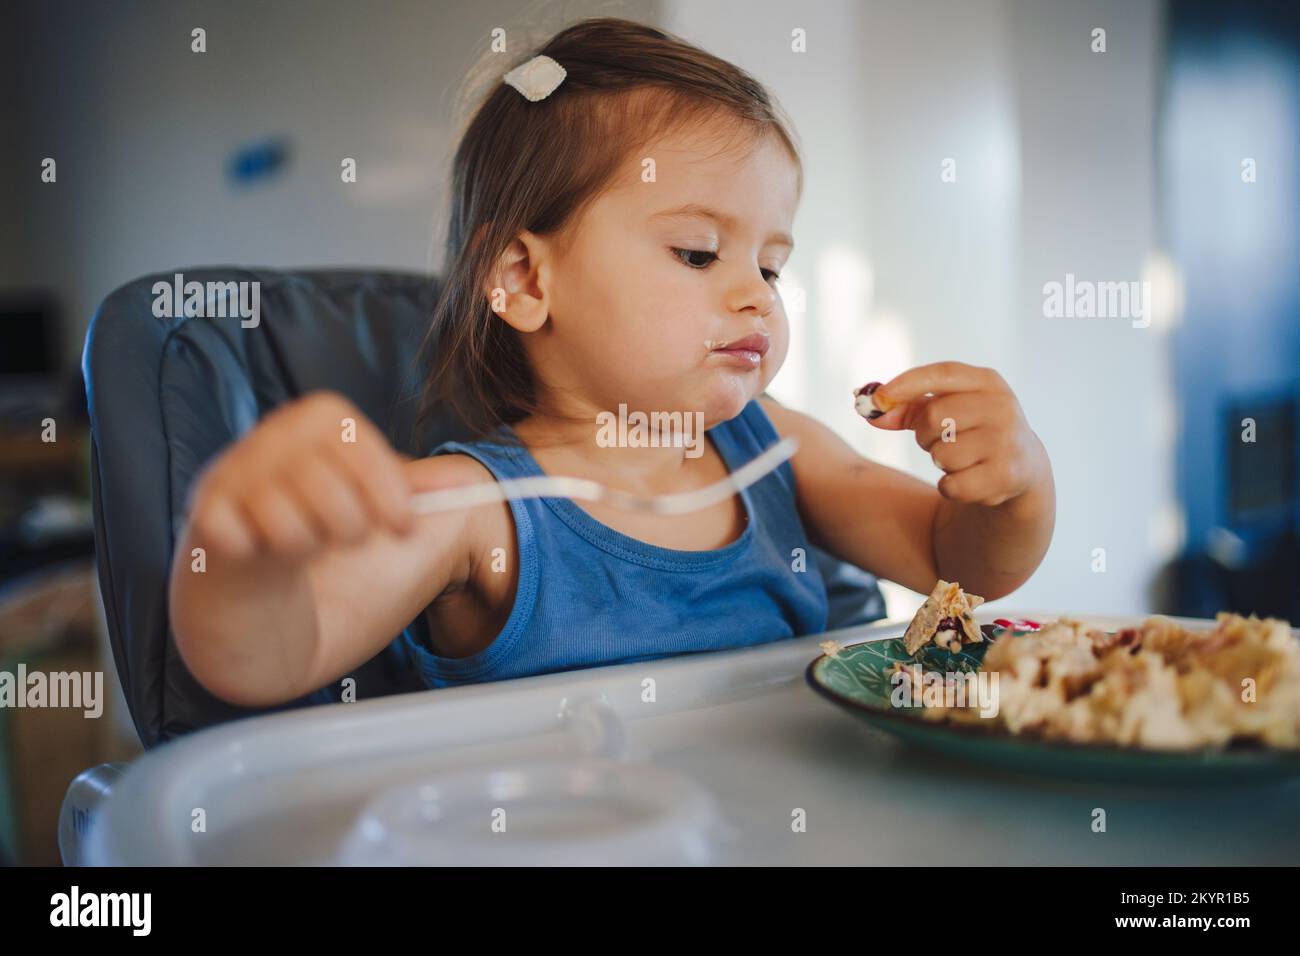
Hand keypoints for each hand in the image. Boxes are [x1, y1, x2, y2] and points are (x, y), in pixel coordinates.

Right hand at [183, 390, 416, 560]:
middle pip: (334, 498)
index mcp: (320, 415)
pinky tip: (263, 546)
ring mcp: (232, 470)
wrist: (252, 546)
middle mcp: (273, 433)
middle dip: (351, 531)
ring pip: (292, 529)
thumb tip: (468, 483)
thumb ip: (415, 488)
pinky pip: (244, 544)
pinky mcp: (204, 511)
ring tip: (302, 539)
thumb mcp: (370, 492)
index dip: (391, 497)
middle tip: (346, 538)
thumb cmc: (321, 511)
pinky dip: (262, 556)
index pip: (362, 452)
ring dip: (306, 547)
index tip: (406, 529)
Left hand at [862, 361, 1049, 507]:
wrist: (1021, 467)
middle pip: (934, 417)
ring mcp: (1007, 441)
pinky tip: (968, 480)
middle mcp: (1002, 407)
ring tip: (960, 459)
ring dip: (940, 461)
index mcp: (987, 382)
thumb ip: (906, 408)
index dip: (905, 384)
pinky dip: (950, 487)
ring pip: (941, 454)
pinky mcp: (1006, 475)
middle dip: (924, 434)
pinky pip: (952, 485)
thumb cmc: (971, 430)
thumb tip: (868, 410)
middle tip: (938, 440)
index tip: (876, 399)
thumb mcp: (946, 410)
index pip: (941, 374)